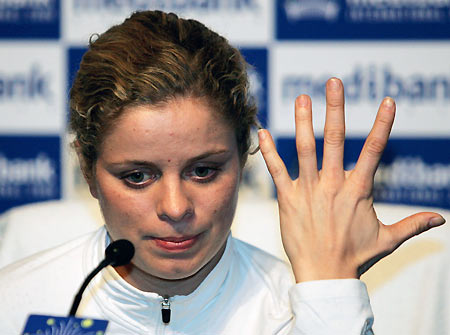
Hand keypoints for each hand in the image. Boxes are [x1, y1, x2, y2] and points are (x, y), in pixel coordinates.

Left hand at [258, 78, 445, 282]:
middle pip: (335, 140)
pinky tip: (263, 131)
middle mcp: (333, 185)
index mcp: (358, 191)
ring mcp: (309, 190)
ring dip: (303, 122)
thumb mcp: (388, 239)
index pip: (375, 151)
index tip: (388, 101)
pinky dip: (269, 151)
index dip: (382, 125)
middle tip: (333, 82)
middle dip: (335, 109)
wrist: (325, 276)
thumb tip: (442, 220)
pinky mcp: (288, 199)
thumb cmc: (356, 257)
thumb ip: (412, 224)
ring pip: (305, 149)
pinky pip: (277, 171)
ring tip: (301, 97)